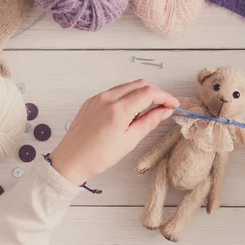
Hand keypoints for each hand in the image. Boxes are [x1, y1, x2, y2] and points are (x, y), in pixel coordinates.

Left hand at [50, 80, 178, 184]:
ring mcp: (98, 98)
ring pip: (127, 86)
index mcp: (118, 110)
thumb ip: (149, 122)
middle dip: (155, 93)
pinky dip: (127, 96)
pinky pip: (115, 92)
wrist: (71, 160)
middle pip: (139, 84)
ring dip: (141, 94)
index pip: (148, 93)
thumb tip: (165, 111)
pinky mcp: (92, 100)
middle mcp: (107, 98)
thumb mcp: (129, 141)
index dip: (165, 97)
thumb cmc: (98, 156)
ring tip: (147, 112)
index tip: (174, 104)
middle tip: (164, 107)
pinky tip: (130, 112)